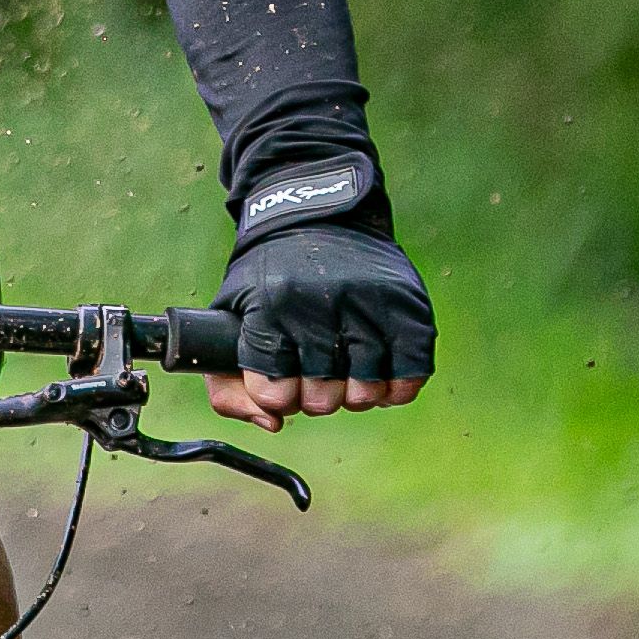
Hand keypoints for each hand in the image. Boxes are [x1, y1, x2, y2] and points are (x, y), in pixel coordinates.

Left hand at [207, 216, 434, 432]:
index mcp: (270, 308)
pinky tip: (380, 372)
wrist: (322, 214)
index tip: (280, 377)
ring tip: (347, 371)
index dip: (276, 395)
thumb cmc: (272, 274)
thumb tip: (272, 424)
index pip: (272, 391)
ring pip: (365, 393)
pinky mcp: (407, 308)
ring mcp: (368, 306)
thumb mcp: (231, 316)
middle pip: (320, 399)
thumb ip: (228, 384)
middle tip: (315, 373)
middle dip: (314, 396)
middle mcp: (319, 306)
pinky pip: (410, 376)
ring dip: (354, 393)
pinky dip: (396, 387)